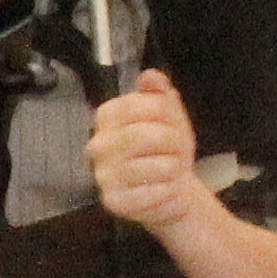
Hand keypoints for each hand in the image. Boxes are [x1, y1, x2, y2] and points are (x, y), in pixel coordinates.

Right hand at [87, 69, 211, 231]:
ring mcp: (103, 175)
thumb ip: (160, 93)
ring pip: (155, 166)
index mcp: (107, 116)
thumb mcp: (169, 116)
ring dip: (174, 168)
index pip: (138, 104)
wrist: (171, 188)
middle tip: (178, 150)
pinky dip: (169, 190)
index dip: (166, 114)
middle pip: (146, 136)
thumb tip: (151, 76)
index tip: (172, 123)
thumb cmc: (166, 149)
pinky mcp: (114, 201)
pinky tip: (166, 188)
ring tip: (172, 170)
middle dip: (173, 143)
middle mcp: (98, 145)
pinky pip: (153, 192)